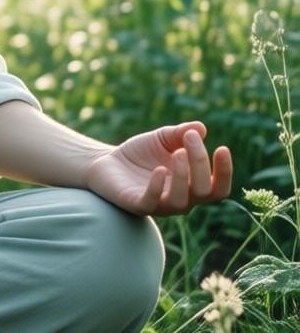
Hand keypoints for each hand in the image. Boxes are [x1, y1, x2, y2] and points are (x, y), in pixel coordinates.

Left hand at [84, 121, 231, 216]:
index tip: (222, 148)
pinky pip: (151, 202)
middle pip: (203, 191)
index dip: (225, 172)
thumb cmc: (141, 153)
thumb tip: (201, 128)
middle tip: (189, 138)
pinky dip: (156, 187)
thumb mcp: (163, 138)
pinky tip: (158, 169)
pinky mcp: (137, 204)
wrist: (107, 161)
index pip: (218, 188)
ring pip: (181, 201)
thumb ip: (181, 133)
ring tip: (178, 152)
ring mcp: (159, 204)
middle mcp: (181, 199)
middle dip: (200, 163)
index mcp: (192, 185)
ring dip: (183, 176)